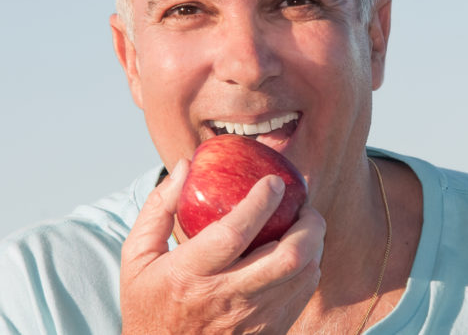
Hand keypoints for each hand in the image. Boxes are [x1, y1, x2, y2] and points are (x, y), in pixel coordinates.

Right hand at [120, 159, 325, 333]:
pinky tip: (300, 253)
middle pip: (287, 257)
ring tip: (305, 224)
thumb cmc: (150, 304)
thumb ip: (159, 208)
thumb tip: (185, 166)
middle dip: (307, 223)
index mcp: (188, 275)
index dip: (260, 203)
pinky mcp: (269, 331)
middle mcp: (225, 298)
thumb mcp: (138, 257)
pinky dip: (310, 266)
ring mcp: (251, 320)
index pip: (233, 234)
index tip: (274, 181)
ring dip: (314, 243)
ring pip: (304, 275)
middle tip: (304, 205)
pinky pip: (304, 293)